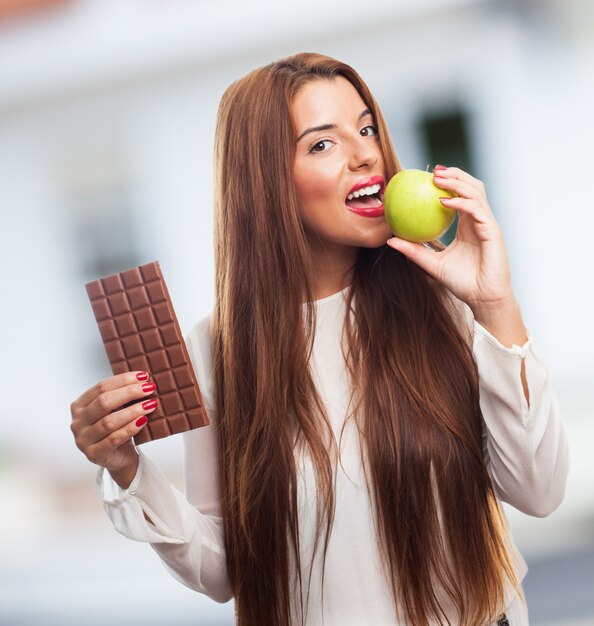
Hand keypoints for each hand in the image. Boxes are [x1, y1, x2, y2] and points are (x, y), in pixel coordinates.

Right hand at [70, 372, 157, 484]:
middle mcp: (77, 422)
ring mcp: (83, 440)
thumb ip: (121, 396)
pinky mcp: (94, 454)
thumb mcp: (115, 410)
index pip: (101, 387)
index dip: (123, 380)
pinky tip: (143, 420)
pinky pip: (114, 439)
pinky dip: (130, 428)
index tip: (143, 376)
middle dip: (129, 392)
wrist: (119, 458)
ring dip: (133, 410)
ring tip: (150, 404)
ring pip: (109, 421)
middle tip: (149, 388)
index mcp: (79, 406)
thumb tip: (143, 380)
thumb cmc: (117, 429)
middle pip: (104, 402)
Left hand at [386, 165, 514, 311]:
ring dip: (457, 182)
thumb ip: (413, 250)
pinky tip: (443, 202)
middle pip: (471, 186)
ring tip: (437, 179)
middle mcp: (479, 221)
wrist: (482, 299)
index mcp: (468, 224)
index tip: (427, 176)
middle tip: (433, 171)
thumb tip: (390, 240)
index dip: (448, 182)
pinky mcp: (492, 232)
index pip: (461, 195)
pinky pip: (476, 210)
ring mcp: (488, 224)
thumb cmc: (461, 283)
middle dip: (454, 174)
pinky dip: (460, 203)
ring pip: (476, 192)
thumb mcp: (431, 263)